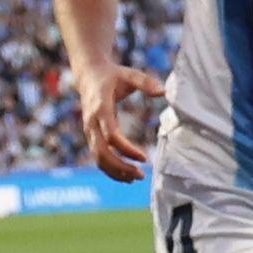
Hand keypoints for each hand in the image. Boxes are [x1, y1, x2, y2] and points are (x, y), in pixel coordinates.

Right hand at [71, 55, 147, 179]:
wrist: (88, 75)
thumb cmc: (113, 75)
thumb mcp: (130, 74)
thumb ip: (147, 82)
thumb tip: (164, 92)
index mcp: (100, 107)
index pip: (111, 135)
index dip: (127, 149)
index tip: (144, 157)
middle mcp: (91, 122)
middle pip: (102, 152)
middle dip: (120, 166)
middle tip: (141, 175)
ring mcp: (89, 131)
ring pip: (98, 158)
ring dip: (115, 171)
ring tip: (136, 178)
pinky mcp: (91, 136)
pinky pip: (98, 157)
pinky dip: (110, 168)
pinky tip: (126, 175)